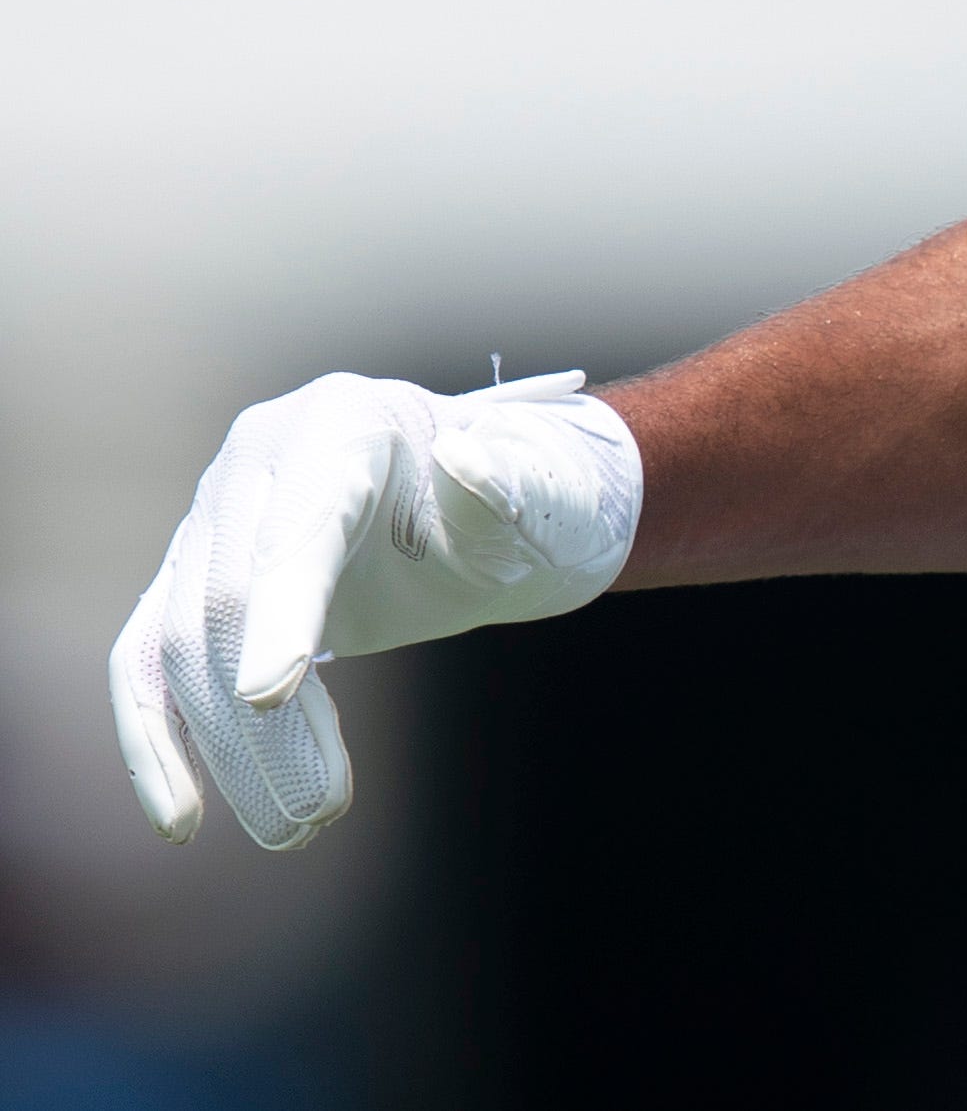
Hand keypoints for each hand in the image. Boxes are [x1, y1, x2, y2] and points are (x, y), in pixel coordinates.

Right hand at [110, 370, 642, 848]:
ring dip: (228, 751)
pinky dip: (156, 740)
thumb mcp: (536, 495)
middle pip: (228, 599)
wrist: (488, 505)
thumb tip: (469, 464)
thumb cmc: (515, 501)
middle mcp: (256, 460)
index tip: (270, 696)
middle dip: (265, 721)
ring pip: (179, 646)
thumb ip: (507, 488)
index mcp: (340, 422)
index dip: (282, 611)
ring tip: (293, 829)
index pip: (299, 526)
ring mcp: (213, 518)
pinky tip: (182, 817)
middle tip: (320, 813)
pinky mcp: (194, 578)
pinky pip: (146, 662)